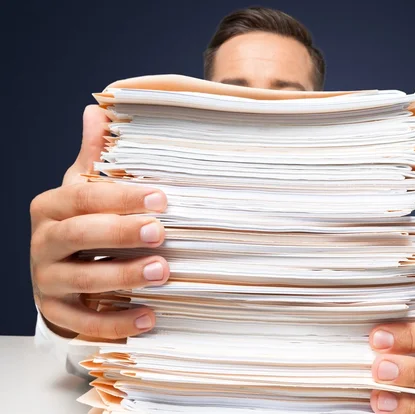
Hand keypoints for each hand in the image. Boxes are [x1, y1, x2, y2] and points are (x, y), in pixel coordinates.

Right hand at [29, 105, 169, 338]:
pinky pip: (83, 321)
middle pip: (80, 235)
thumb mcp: (85, 191)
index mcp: (51, 207)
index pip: (84, 197)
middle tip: (161, 233)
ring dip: (125, 276)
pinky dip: (117, 322)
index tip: (162, 199)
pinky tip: (149, 317)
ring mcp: (45, 280)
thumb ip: (95, 158)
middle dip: (122, 233)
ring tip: (163, 272)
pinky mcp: (55, 312)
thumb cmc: (83, 226)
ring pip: (83, 279)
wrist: (61, 274)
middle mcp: (42, 242)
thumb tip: (97, 110)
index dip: (122, 197)